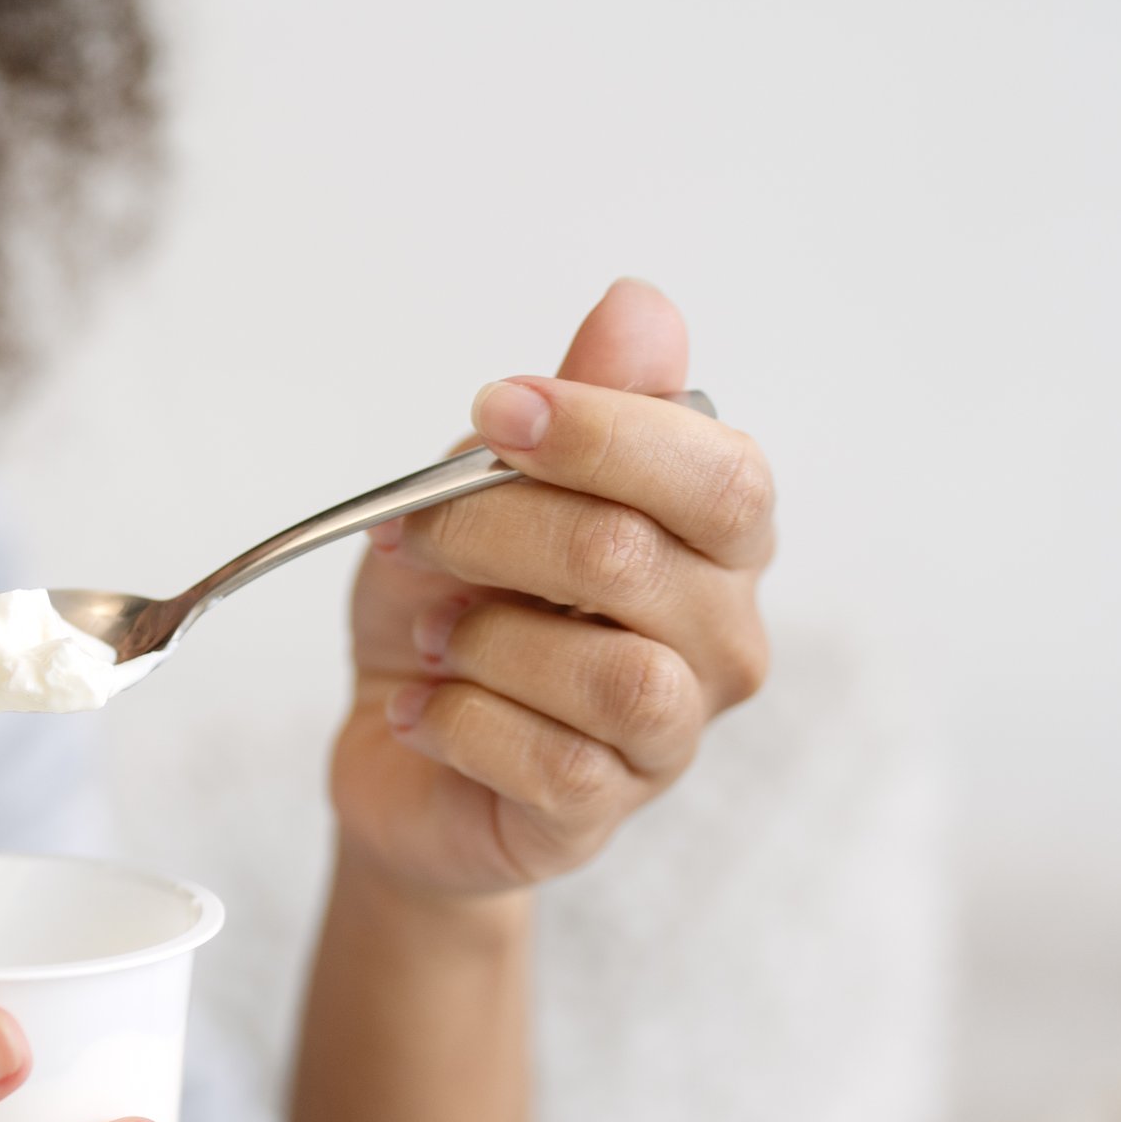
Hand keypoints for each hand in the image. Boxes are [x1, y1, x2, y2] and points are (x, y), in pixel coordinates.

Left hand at [333, 279, 773, 895]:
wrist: (400, 745)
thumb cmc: (459, 605)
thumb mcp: (486, 487)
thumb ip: (573, 405)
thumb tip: (641, 308)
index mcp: (713, 537)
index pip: (719, 472)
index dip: (603, 433)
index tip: (497, 410)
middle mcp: (721, 636)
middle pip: (640, 560)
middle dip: (497, 532)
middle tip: (420, 535)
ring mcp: (673, 734)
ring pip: (615, 675)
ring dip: (489, 640)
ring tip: (436, 638)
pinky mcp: (605, 813)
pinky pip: (554, 762)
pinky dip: (462, 723)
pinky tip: (424, 710)